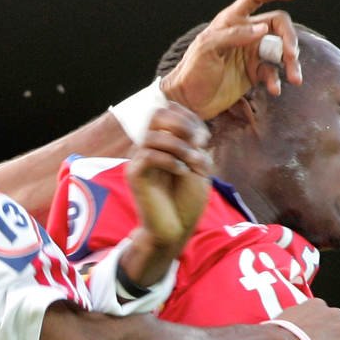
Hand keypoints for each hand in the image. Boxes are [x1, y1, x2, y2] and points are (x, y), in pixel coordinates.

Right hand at [121, 104, 212, 286]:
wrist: (176, 228)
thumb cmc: (187, 200)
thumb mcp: (199, 166)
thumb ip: (194, 144)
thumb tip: (192, 128)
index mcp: (164, 142)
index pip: (168, 111)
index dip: (189, 118)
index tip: (204, 139)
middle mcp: (149, 146)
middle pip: (156, 114)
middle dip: (181, 124)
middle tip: (198, 142)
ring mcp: (139, 160)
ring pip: (154, 136)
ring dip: (180, 147)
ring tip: (194, 163)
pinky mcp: (135, 175)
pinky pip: (148, 155)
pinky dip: (169, 160)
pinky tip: (182, 171)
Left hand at [159, 0, 300, 117]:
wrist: (189, 101)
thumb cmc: (192, 70)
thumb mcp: (208, 48)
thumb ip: (234, 35)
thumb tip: (262, 29)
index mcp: (232, 20)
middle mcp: (245, 33)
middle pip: (278, 26)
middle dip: (289, 39)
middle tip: (291, 56)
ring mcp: (251, 54)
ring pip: (280, 51)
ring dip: (290, 63)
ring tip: (295, 78)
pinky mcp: (254, 73)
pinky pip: (272, 72)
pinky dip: (276, 80)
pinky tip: (274, 90)